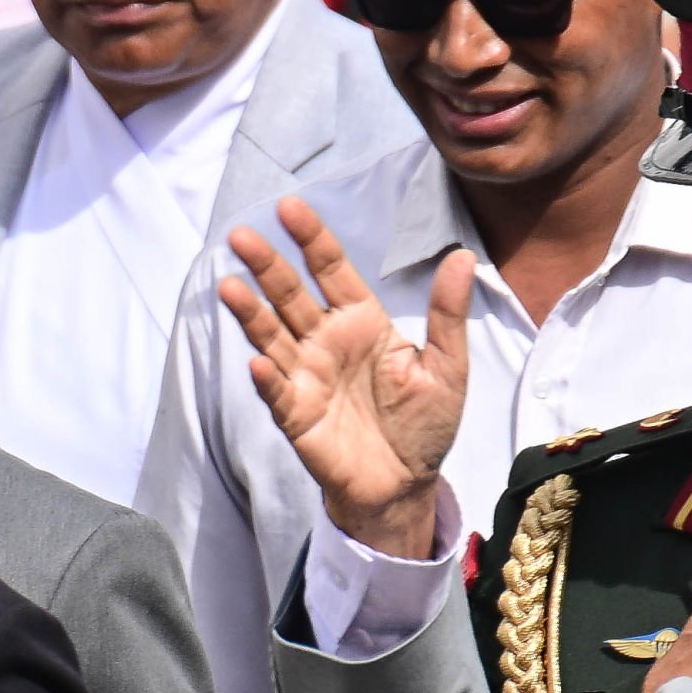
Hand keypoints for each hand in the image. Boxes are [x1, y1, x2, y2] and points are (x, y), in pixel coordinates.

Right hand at [216, 196, 467, 560]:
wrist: (405, 484)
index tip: (290, 208)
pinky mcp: (296, 415)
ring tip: (229, 286)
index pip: (331, 269)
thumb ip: (446, 314)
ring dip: (250, 312)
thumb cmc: (424, 424)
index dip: (311, 238)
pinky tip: (256, 360)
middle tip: (242, 235)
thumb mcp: (447, 366)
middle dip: (267, 265)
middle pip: (290, 295)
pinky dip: (267, 378)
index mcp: (361, 322)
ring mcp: (306, 376)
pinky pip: (278, 392)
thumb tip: (462, 255)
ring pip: (272, 335)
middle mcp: (326, 342)